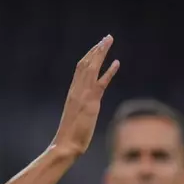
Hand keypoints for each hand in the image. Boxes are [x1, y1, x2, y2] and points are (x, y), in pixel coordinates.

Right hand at [51, 35, 119, 156]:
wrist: (66, 145)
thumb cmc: (70, 136)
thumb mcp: (77, 117)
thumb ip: (81, 108)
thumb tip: (86, 109)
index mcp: (73, 92)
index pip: (80, 68)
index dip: (90, 55)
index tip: (98, 46)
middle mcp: (77, 90)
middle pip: (86, 63)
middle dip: (97, 49)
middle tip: (107, 38)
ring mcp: (83, 95)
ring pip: (91, 68)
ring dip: (101, 53)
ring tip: (109, 41)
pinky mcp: (91, 103)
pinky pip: (100, 83)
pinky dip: (109, 72)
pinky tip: (117, 62)